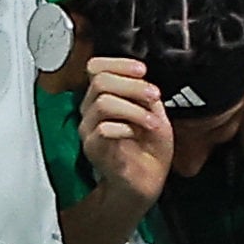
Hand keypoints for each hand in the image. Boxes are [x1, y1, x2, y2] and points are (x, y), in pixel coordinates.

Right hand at [77, 56, 173, 205]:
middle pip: (100, 81)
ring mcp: (89, 129)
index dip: (118, 63)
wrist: (147, 180)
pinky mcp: (93, 149)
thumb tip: (141, 75)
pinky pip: (102, 129)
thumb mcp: (153, 111)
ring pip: (102, 103)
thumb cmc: (149, 146)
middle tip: (154, 95)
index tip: (142, 70)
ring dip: (133, 109)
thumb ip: (144, 92)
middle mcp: (91, 109)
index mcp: (104, 96)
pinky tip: (136, 134)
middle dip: (131, 85)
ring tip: (152, 121)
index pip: (96, 67)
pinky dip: (124, 127)